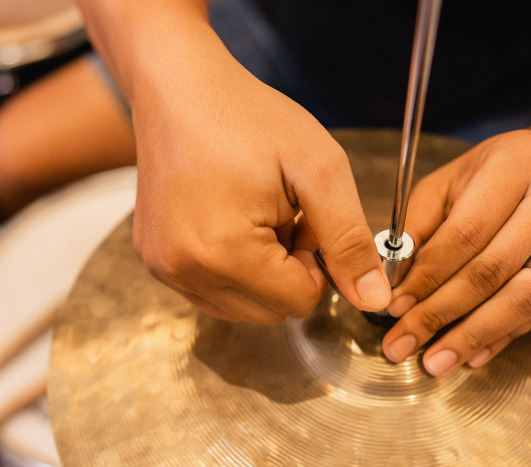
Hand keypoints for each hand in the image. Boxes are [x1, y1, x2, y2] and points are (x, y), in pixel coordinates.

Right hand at [129, 33, 390, 322]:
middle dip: (287, 272)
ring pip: (241, 308)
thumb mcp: (318, 171)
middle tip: (281, 215)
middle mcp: (185, 273)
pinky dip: (231, 271)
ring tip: (254, 218)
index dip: (315, 264)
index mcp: (225, 254)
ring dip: (260, 275)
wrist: (178, 90)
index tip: (303, 218)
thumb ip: (349, 242)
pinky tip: (228, 225)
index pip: (299, 303)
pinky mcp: (155, 263)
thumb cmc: (248, 119)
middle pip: (270, 312)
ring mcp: (165, 270)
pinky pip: (211, 294)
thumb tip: (375, 300)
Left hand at [381, 128, 530, 374]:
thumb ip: (420, 227)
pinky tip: (472, 354)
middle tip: (402, 343)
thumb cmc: (497, 175)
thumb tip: (393, 283)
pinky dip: (505, 336)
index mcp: (514, 168)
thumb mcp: (451, 182)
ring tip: (435, 362)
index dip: (426, 278)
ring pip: (525, 297)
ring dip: (474, 336)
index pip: (464, 235)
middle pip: (491, 271)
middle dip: (439, 314)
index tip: (394, 308)